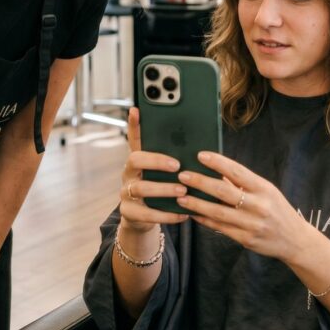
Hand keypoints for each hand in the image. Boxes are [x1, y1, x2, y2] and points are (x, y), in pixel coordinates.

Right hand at [118, 108, 189, 234]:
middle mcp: (129, 173)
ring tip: (182, 190)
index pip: (135, 138)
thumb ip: (177, 162)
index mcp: (139, 160)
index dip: (134, 124)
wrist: (143, 219)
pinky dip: (166, 215)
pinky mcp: (129, 212)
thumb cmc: (161, 190)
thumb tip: (203, 152)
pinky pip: (146, 214)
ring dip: (163, 189)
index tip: (136, 109)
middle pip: (135, 160)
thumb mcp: (166, 175)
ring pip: (140, 188)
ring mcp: (126, 192)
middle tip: (177, 165)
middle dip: (156, 160)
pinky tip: (183, 214)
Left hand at [176, 151, 311, 263]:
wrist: (295, 241)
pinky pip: (220, 228)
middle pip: (224, 192)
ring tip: (181, 196)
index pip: (237, 172)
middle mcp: (258, 205)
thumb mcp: (266, 192)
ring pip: (218, 212)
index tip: (200, 155)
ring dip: (197, 203)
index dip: (218, 162)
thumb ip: (243, 183)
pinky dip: (204, 220)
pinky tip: (193, 213)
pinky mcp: (246, 239)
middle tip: (182, 175)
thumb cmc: (277, 210)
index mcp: (264, 188)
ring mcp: (252, 224)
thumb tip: (216, 170)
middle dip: (201, 182)